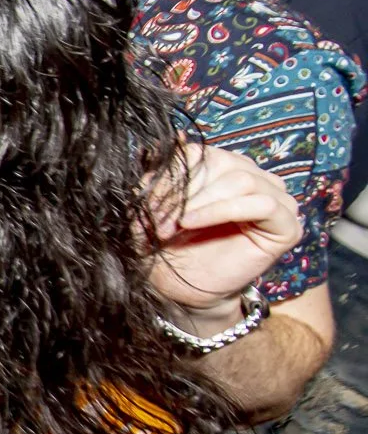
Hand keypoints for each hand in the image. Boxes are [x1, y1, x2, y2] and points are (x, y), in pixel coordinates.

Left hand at [146, 143, 301, 330]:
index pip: (201, 152)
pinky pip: (262, 204)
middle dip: (185, 192)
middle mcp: (254, 178)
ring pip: (242, 180)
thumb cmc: (169, 247)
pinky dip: (223, 210)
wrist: (181, 290)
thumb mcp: (153, 208)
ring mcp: (275, 200)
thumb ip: (157, 177)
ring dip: (202, 202)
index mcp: (224, 168)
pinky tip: (194, 223)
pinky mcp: (287, 225)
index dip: (172, 173)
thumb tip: (161, 142)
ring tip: (176, 225)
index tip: (146, 201)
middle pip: (222, 164)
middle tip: (160, 220)